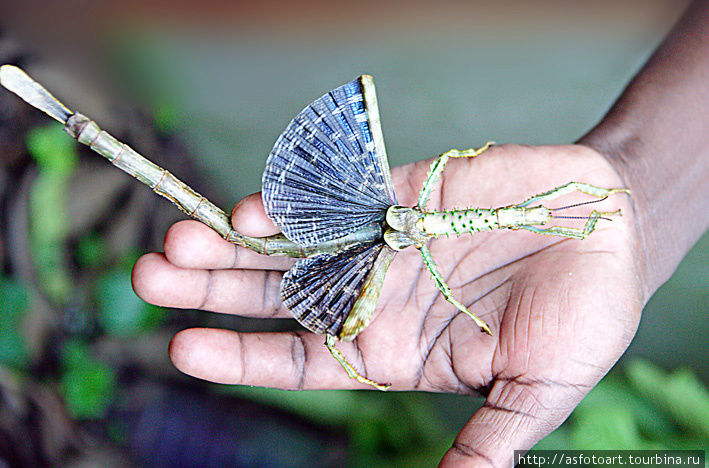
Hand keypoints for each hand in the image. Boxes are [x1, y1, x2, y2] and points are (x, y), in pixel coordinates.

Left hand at [132, 143, 641, 466]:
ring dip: (235, 241)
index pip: (299, 359)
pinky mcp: (404, 190)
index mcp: (393, 349)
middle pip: (276, 296)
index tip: (182, 349)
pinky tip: (257, 206)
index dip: (240, 356)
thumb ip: (488, 438)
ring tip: (179, 238)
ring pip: (293, 241)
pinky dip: (298, 198)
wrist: (614, 230)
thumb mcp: (536, 389)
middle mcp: (375, 293)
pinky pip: (339, 191)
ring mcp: (384, 239)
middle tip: (149, 278)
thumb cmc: (584, 314)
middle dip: (213, 289)